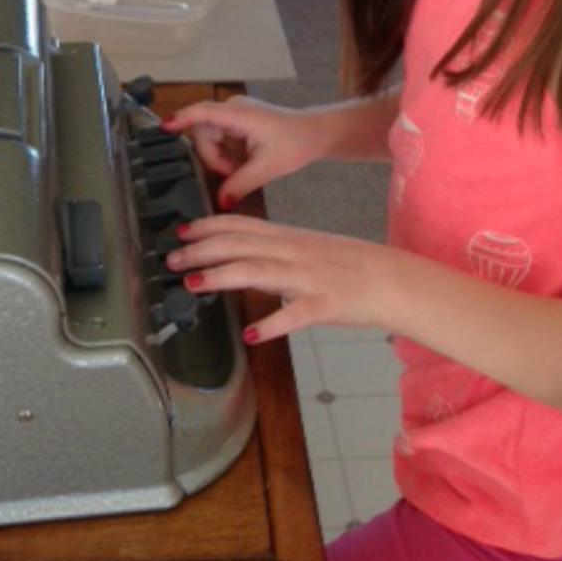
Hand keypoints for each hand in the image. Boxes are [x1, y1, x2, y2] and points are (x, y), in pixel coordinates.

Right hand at [161, 96, 323, 209]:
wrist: (316, 133)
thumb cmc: (297, 142)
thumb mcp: (268, 168)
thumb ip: (241, 184)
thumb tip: (221, 201)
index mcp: (240, 114)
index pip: (202, 113)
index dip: (181, 119)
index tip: (164, 127)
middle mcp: (234, 109)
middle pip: (202, 132)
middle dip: (212, 157)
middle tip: (230, 175)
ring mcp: (235, 114)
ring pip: (210, 137)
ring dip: (218, 157)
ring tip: (238, 171)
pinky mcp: (238, 122)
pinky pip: (219, 138)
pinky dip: (225, 155)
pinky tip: (239, 165)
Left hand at [166, 214, 386, 343]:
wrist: (390, 279)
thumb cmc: (347, 264)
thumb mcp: (306, 247)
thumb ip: (274, 249)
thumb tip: (241, 252)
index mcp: (287, 237)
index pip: (240, 226)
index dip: (208, 227)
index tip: (181, 231)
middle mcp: (292, 252)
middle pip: (240, 245)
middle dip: (201, 251)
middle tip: (171, 259)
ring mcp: (307, 278)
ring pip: (258, 271)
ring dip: (221, 277)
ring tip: (193, 285)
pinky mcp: (323, 305)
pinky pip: (294, 315)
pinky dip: (271, 324)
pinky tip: (251, 334)